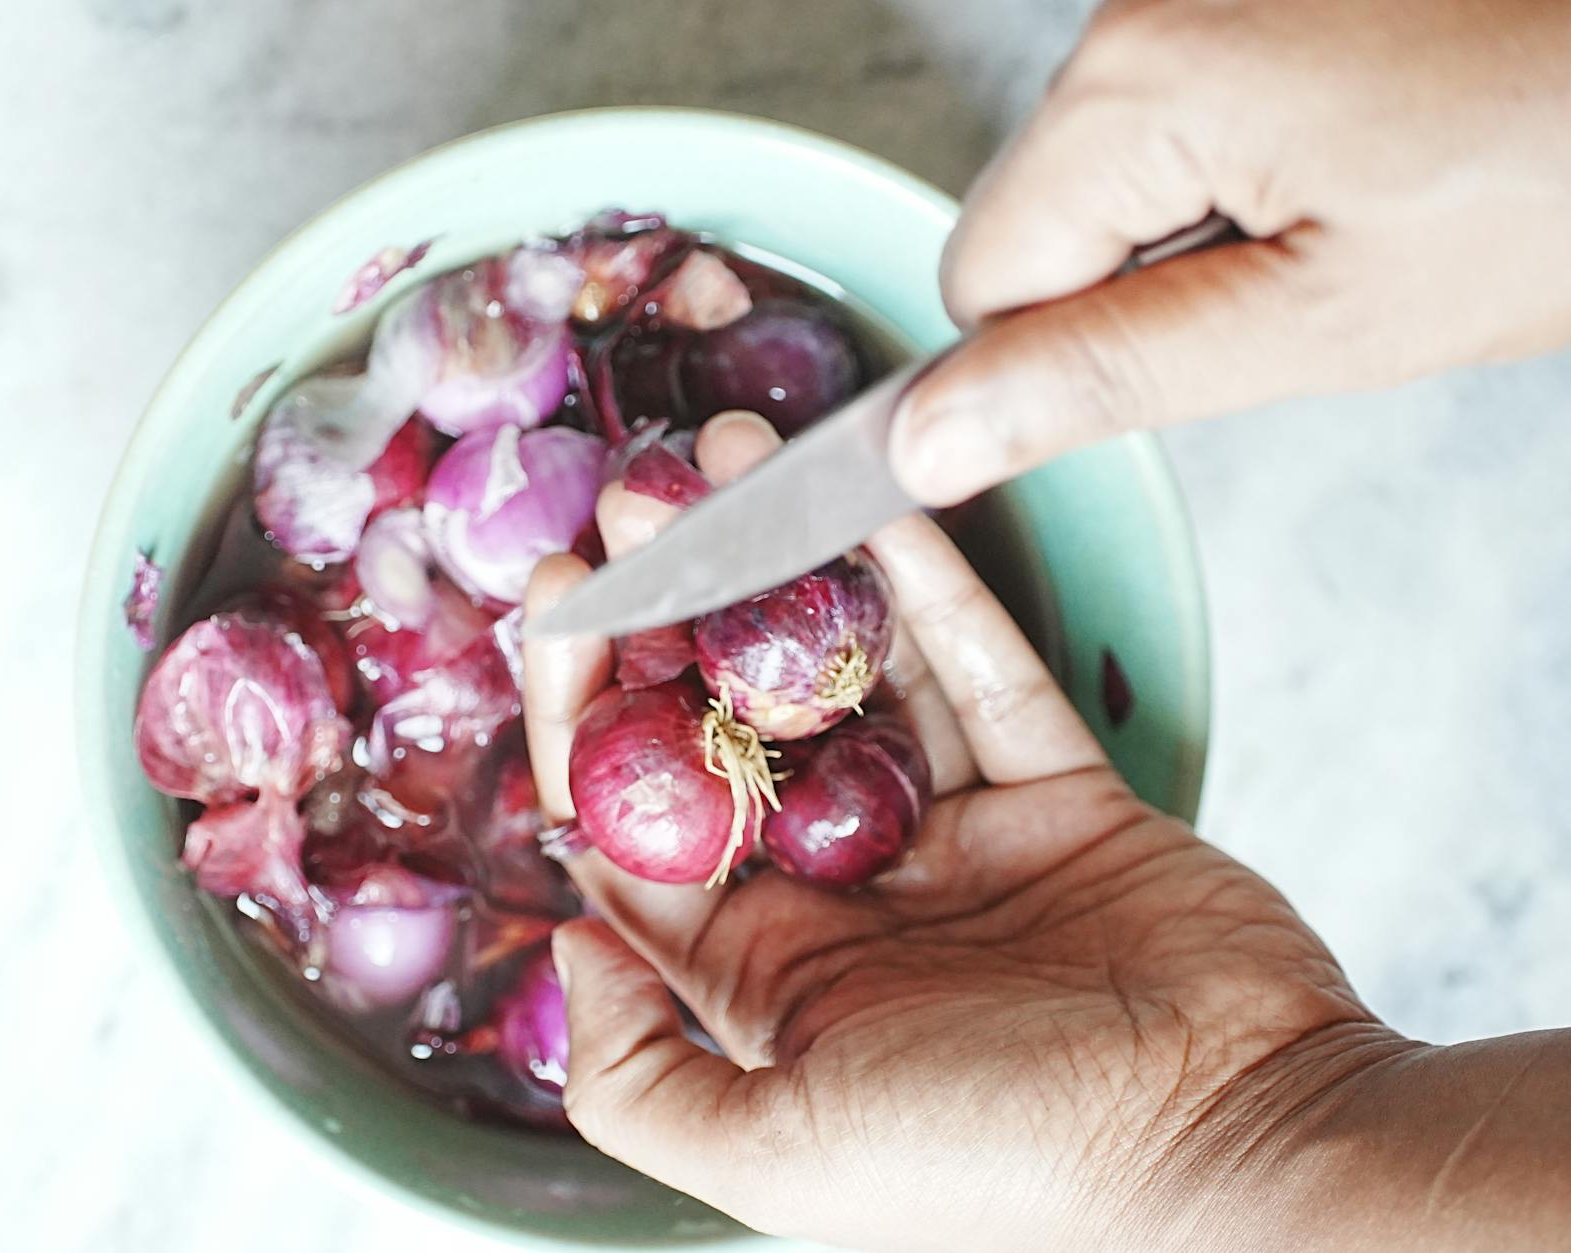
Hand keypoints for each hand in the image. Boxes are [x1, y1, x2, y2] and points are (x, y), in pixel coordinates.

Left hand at [522, 413, 1394, 1249]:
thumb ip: (635, 1077)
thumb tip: (568, 940)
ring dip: (790, 571)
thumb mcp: (775, 1158)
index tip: (559, 602)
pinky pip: (981, 669)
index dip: (584, 709)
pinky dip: (931, 587)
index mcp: (763, 971)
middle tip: (635, 501)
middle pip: (734, 726)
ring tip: (727, 459)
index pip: (641, 817)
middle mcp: (846, 893)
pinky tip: (866, 501)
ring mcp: (954, 835)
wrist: (1237, 1149)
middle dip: (675, 613)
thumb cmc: (998, 1170)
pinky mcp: (1058, 792)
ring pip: (854, 678)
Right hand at [890, 0, 1570, 505]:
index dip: (1073, 354)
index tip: (1203, 348)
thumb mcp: (1324, 322)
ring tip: (1354, 208)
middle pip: (1036, 217)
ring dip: (1204, 222)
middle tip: (1307, 276)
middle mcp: (1140, 6)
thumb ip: (1101, 376)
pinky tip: (1357, 157)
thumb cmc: (1560, 170)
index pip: (977, 284)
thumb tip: (925, 438)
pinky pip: (1180, 112)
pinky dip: (1250, 160)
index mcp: (1136, 83)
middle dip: (1142, 279)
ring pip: (1107, 171)